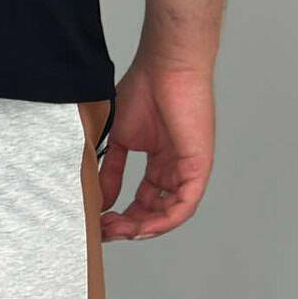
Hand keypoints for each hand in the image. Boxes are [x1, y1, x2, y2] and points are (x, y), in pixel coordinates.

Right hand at [99, 60, 214, 239]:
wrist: (165, 68)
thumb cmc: (143, 90)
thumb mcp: (118, 140)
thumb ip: (110, 172)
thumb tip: (101, 201)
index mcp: (159, 162)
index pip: (142, 201)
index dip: (121, 217)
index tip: (99, 223)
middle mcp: (175, 169)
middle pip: (154, 212)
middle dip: (129, 226)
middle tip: (106, 231)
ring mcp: (187, 169)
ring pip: (168, 215)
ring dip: (142, 228)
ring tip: (118, 230)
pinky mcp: (198, 168)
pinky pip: (183, 207)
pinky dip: (162, 222)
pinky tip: (141, 227)